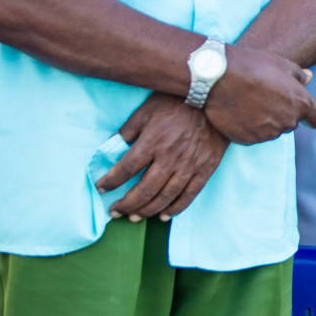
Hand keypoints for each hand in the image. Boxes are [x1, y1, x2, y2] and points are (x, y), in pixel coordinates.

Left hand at [99, 94, 228, 220]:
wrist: (214, 97)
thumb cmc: (176, 101)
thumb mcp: (147, 109)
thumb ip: (129, 129)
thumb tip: (112, 144)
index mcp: (153, 141)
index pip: (126, 168)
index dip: (111, 181)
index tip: (101, 187)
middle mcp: (170, 157)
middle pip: (144, 189)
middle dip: (126, 204)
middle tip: (115, 212)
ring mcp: (189, 165)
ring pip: (165, 197)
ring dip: (147, 211)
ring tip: (134, 217)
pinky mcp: (205, 169)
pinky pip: (189, 195)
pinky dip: (175, 209)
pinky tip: (163, 216)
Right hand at [202, 44, 315, 143]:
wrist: (219, 77)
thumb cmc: (252, 66)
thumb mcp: (280, 63)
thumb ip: (298, 75)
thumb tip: (309, 78)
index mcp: (301, 103)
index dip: (312, 116)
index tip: (308, 114)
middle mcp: (288, 121)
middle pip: (292, 122)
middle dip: (283, 112)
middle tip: (266, 96)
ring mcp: (268, 133)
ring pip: (273, 130)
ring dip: (266, 121)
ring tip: (250, 102)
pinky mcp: (249, 140)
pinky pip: (254, 136)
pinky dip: (250, 127)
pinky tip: (240, 112)